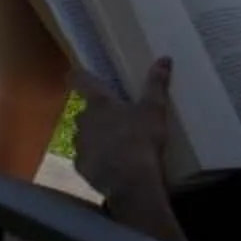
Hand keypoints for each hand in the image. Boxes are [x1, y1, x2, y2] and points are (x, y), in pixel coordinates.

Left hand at [71, 63, 174, 206]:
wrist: (131, 181)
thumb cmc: (142, 139)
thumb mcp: (155, 110)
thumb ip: (157, 84)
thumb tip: (164, 59)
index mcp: (100, 103)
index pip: (80, 80)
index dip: (78, 75)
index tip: (75, 72)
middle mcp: (83, 120)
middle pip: (85, 111)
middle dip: (96, 114)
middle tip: (115, 119)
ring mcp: (80, 144)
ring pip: (83, 136)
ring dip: (95, 138)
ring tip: (115, 146)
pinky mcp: (80, 166)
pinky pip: (86, 159)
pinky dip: (95, 160)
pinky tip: (111, 166)